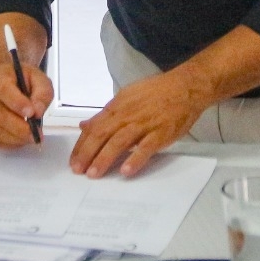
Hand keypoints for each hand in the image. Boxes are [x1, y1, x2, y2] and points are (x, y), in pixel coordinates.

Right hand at [0, 59, 53, 147]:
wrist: (12, 80)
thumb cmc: (26, 80)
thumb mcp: (40, 79)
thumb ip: (42, 93)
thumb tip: (37, 112)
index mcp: (0, 75)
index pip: (4, 90)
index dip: (17, 103)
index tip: (32, 114)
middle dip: (19, 128)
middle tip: (36, 134)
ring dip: (15, 138)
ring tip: (31, 138)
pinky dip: (9, 143)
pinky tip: (21, 139)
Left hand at [70, 71, 206, 178]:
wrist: (185, 87)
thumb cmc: (156, 93)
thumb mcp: (126, 97)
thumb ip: (106, 114)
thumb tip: (85, 125)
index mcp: (118, 106)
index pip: (95, 127)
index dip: (82, 144)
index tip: (73, 159)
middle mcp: (128, 114)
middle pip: (103, 134)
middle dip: (87, 153)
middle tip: (77, 170)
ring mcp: (145, 123)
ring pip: (120, 141)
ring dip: (105, 158)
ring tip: (93, 173)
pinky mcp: (161, 132)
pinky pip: (146, 147)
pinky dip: (135, 158)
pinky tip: (125, 171)